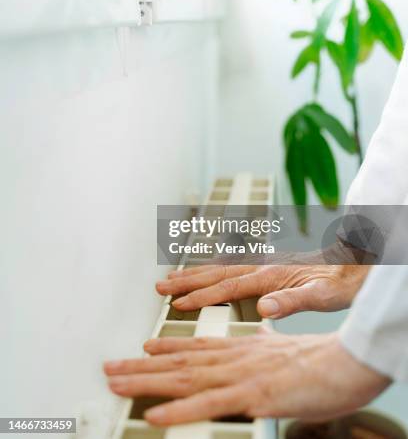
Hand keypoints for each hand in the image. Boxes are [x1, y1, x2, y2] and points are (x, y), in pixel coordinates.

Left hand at [104, 328, 388, 425]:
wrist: (343, 362)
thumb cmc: (316, 361)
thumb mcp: (283, 349)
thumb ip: (266, 342)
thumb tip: (260, 333)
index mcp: (240, 348)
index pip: (196, 347)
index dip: (167, 349)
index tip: (143, 349)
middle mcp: (232, 358)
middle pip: (180, 362)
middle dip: (141, 367)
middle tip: (110, 367)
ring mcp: (238, 376)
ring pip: (184, 379)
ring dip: (146, 382)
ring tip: (116, 382)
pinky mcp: (249, 395)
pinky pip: (207, 405)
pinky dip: (178, 411)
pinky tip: (154, 416)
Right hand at [156, 263, 369, 318]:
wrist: (353, 265)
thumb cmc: (339, 283)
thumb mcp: (322, 296)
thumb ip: (293, 301)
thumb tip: (265, 308)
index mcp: (271, 274)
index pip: (229, 287)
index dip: (202, 296)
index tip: (179, 304)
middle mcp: (262, 265)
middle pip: (216, 273)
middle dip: (187, 281)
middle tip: (159, 287)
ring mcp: (263, 263)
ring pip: (220, 267)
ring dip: (194, 273)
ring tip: (170, 278)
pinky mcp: (267, 265)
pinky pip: (231, 267)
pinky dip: (211, 270)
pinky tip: (204, 274)